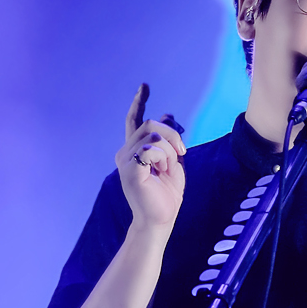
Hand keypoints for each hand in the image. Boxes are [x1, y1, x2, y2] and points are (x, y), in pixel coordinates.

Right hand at [117, 83, 185, 231]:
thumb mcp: (173, 163)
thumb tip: (167, 115)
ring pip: (153, 136)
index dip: (139, 102)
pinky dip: (164, 158)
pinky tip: (162, 172)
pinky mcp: (130, 170)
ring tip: (167, 169)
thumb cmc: (165, 196)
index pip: (134, 121)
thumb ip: (169, 142)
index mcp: (134, 151)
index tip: (144, 87)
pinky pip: (151, 149)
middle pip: (150, 125)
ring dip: (169, 151)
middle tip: (181, 154)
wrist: (159, 220)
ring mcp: (124, 161)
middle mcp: (125, 153)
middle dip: (172, 136)